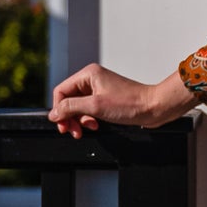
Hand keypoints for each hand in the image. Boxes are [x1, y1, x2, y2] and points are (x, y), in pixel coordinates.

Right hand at [48, 64, 192, 134]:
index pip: (61, 91)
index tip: (62, 125)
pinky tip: (96, 125)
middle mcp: (93, 79)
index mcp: (88, 74)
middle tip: (73, 132)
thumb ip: (71, 108)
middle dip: (70, 117)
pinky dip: (89, 119)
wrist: (153, 108)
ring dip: (80, 120)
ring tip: (87, 129)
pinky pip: (90, 110)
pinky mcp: (106, 99)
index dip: (59, 109)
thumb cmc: (130, 104)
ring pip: (79, 107)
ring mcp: (100, 89)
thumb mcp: (95, 106)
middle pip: (69, 100)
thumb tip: (53, 113)